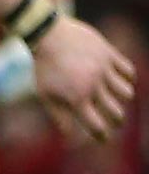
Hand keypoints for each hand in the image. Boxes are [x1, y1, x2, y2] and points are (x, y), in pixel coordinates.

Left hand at [32, 16, 135, 141]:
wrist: (48, 35)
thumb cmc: (45, 67)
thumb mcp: (46, 94)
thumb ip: (59, 116)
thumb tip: (69, 136)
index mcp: (76, 99)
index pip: (96, 126)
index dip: (102, 136)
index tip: (103, 138)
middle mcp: (93, 86)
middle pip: (116, 113)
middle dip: (116, 121)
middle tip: (113, 121)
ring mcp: (104, 69)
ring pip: (126, 93)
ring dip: (122, 98)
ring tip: (113, 97)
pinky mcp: (110, 54)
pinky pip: (129, 71)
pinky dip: (127, 78)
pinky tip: (119, 79)